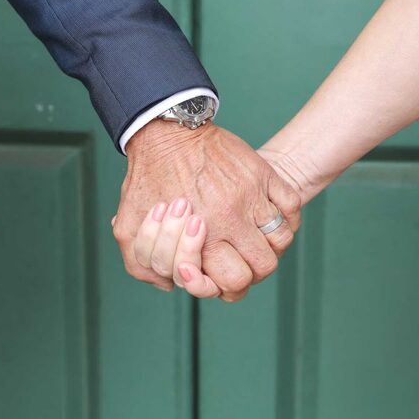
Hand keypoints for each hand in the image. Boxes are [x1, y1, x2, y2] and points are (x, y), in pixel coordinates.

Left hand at [112, 120, 300, 300]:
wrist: (165, 133)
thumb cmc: (148, 180)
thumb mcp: (127, 227)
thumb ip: (141, 264)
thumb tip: (167, 285)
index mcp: (200, 237)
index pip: (235, 282)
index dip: (231, 286)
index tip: (222, 274)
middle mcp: (230, 219)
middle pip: (264, 266)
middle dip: (254, 269)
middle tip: (242, 259)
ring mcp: (250, 195)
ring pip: (281, 239)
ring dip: (271, 244)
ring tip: (256, 239)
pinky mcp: (262, 173)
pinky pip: (292, 204)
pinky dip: (287, 216)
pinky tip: (270, 216)